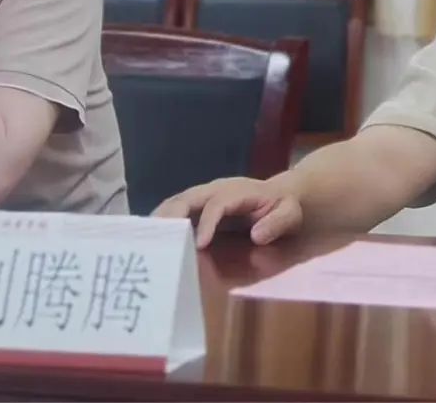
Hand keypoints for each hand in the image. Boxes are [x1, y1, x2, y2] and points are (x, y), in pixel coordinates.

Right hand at [152, 176, 302, 247]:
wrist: (281, 195)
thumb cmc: (284, 207)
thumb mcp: (290, 214)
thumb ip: (277, 223)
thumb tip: (257, 235)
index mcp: (238, 191)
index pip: (217, 204)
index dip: (207, 223)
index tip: (199, 245)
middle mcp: (217, 189)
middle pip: (189, 198)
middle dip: (171, 216)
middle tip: (156, 239)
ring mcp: (205, 194)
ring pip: (177, 201)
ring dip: (160, 218)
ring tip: (144, 239)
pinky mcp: (198, 204)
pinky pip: (176, 209)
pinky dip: (161, 220)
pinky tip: (149, 237)